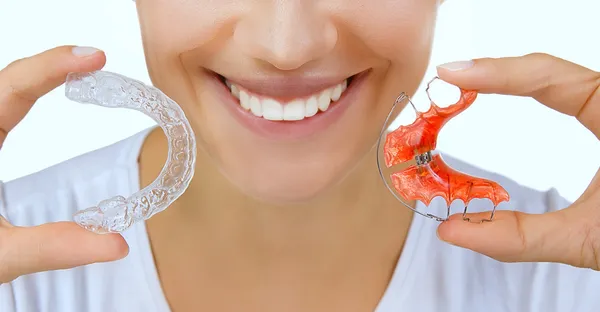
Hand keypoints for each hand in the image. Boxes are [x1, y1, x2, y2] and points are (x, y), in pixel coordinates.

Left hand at [0, 46, 128, 283]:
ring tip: (82, 67)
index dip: (53, 67)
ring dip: (41, 73)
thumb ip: (52, 247)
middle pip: (9, 81)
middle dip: (53, 64)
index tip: (93, 58)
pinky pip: (3, 107)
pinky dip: (30, 90)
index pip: (12, 88)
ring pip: (4, 90)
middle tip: (96, 59)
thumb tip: (116, 244)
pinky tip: (50, 90)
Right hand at [435, 53, 599, 269]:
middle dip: (493, 72)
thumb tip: (451, 231)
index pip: (547, 76)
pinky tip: (504, 92)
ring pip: (559, 79)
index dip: (492, 71)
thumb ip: (520, 237)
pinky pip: (569, 94)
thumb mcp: (593, 239)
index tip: (449, 75)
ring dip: (510, 77)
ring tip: (464, 85)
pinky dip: (531, 91)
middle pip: (548, 70)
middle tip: (446, 84)